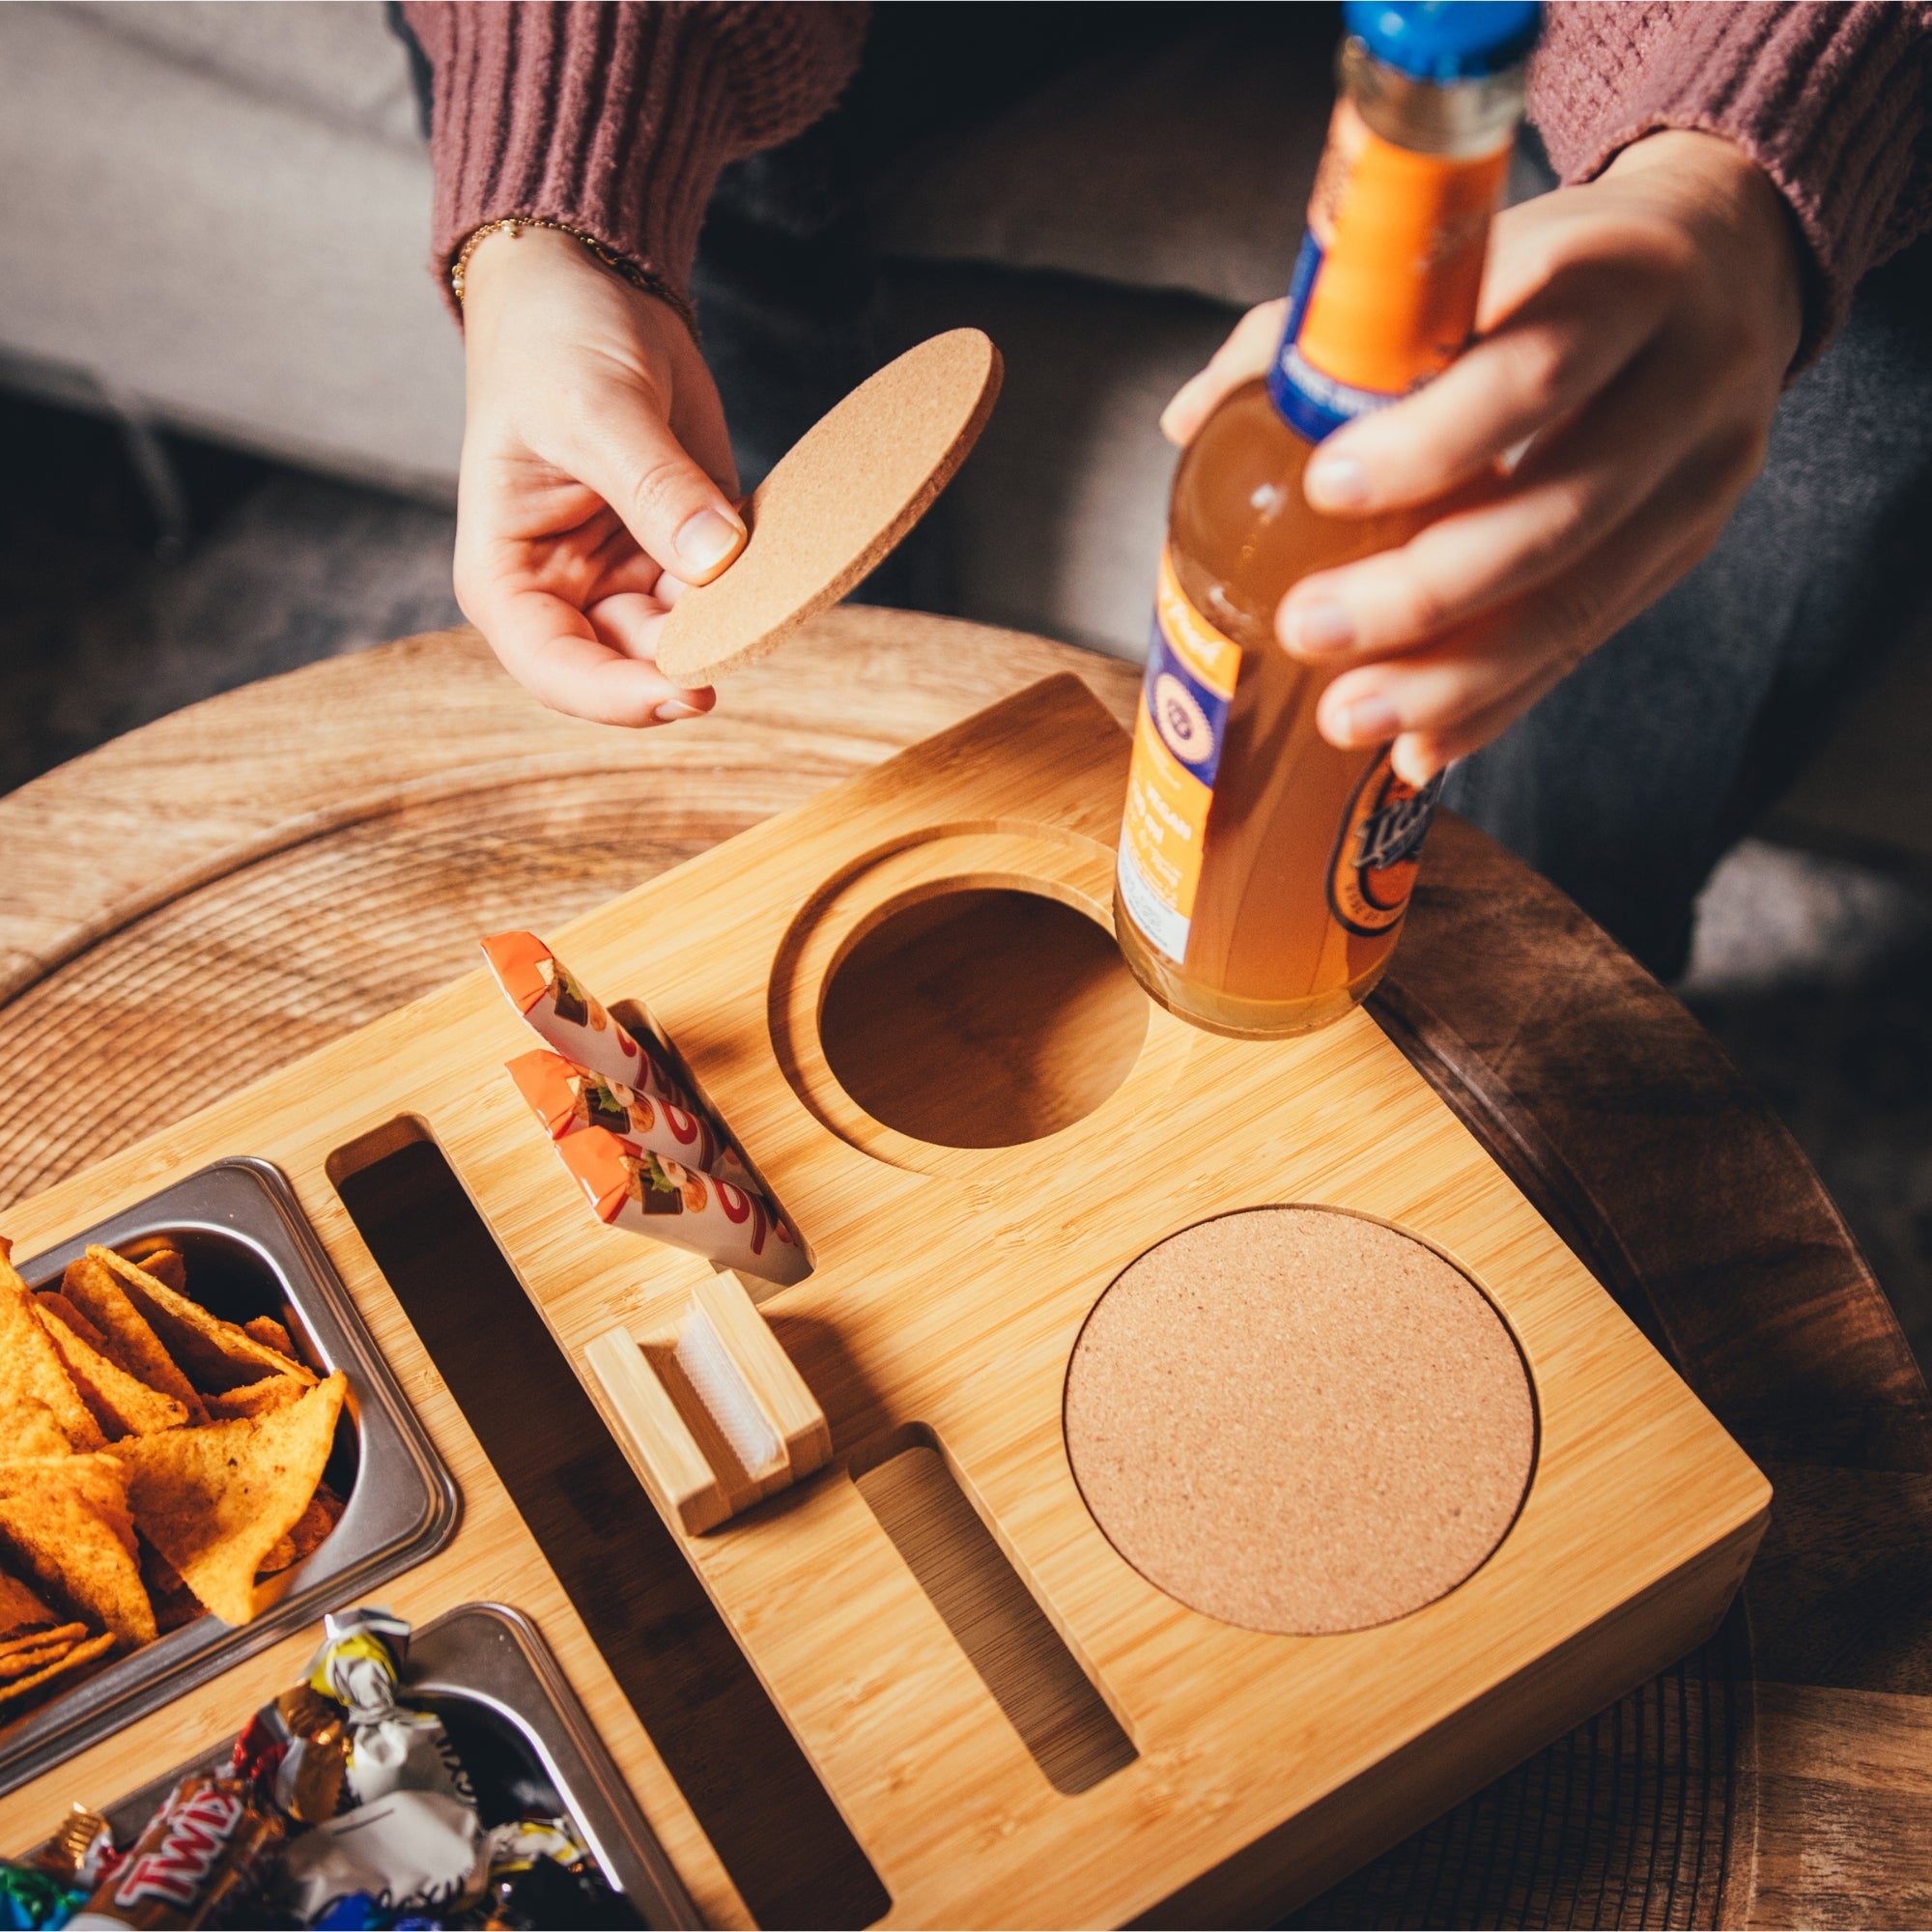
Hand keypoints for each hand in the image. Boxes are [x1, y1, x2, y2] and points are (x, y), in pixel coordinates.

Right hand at [455, 226, 746, 725]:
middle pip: (634, 663)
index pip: (554, 668)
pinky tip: (788, 556)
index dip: (620, 696)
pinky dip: (761, 584)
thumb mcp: (594, 408)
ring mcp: (630, 576)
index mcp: (508, 577)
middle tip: (758, 625)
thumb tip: (719, 559)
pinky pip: (730, 592)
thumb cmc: (553, 343)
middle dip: (696, 653)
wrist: (590, 285)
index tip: (691, 691)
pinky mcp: (686, 551)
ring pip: (692, 635)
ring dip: (737, 618)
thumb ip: (654, 488)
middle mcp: (567, 592)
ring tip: (775, 575)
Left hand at [1161, 131, 1804, 784]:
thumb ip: (1332, 327)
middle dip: (1423, 591)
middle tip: (1307, 627)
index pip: (1532, 370)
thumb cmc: (1553, 268)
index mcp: (1614, 278)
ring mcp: (1700, 475)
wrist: (1725, 264)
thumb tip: (1193, 422)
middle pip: (1560, 508)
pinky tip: (1421, 747)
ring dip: (1455, 679)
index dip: (1431, 441)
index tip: (1326, 488)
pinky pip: (1587, 642)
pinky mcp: (1689, 546)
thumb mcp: (1469, 260)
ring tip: (1348, 718)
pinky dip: (1496, 703)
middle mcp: (1683, 378)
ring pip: (1581, 600)